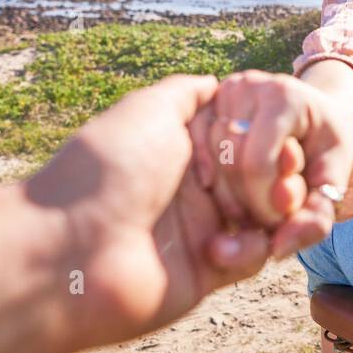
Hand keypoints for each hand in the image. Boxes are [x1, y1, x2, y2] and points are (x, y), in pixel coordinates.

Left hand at [23, 73, 308, 344]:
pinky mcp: (208, 269)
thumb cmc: (108, 171)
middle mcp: (194, 184)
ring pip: (267, 215)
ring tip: (271, 209)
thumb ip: (189, 92)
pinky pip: (252, 255)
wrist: (71, 251)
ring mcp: (201, 227)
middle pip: (264, 175)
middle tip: (281, 174)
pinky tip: (223, 248)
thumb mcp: (149, 109)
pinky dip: (251, 249)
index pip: (248, 137)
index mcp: (184, 147)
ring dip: (276, 210)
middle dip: (281, 173)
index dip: (268, 138)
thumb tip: (220, 83)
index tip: (280, 139)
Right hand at [196, 67, 352, 262]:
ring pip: (210, 159)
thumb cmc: (325, 149)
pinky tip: (230, 190)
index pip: (257, 164)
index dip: (267, 204)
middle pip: (230, 163)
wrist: (316, 113)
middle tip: (267, 217)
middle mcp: (247, 85)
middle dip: (249, 203)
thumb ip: (314, 218)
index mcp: (283, 96)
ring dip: (229, 196)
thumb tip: (276, 249)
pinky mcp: (204, 102)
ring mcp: (221, 91)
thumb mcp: (332, 182)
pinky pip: (195, 150)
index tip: (284, 217)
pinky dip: (210, 180)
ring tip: (253, 203)